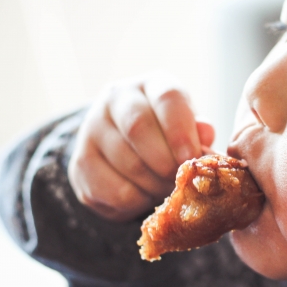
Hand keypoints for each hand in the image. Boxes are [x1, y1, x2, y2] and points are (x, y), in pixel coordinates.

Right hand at [68, 71, 214, 221]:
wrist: (128, 151)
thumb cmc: (170, 138)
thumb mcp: (190, 129)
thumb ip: (198, 133)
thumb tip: (205, 135)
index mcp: (153, 85)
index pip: (167, 98)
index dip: (180, 130)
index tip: (191, 157)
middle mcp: (117, 98)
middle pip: (139, 127)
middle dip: (165, 161)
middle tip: (179, 180)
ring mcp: (93, 127)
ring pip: (127, 162)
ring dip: (154, 185)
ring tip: (165, 189)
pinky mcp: (81, 161)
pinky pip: (111, 189)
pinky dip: (135, 202)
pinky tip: (144, 196)